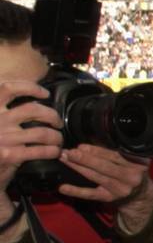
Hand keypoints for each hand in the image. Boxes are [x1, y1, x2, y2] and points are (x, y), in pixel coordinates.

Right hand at [0, 80, 63, 197]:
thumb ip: (4, 111)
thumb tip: (32, 99)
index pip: (7, 88)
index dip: (29, 87)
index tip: (45, 93)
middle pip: (32, 109)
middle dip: (52, 115)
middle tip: (57, 122)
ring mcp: (3, 138)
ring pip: (42, 132)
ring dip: (56, 136)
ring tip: (58, 140)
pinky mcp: (10, 155)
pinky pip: (41, 150)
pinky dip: (52, 151)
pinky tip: (54, 152)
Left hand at [58, 145, 152, 228]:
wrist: (139, 194)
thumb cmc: (132, 172)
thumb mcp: (132, 160)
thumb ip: (117, 152)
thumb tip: (91, 142)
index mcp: (137, 164)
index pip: (115, 156)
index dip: (97, 151)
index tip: (81, 146)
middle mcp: (131, 177)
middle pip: (105, 167)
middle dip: (85, 158)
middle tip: (69, 152)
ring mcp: (120, 189)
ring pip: (96, 177)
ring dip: (78, 168)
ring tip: (65, 160)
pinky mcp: (109, 198)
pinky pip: (91, 194)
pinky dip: (76, 191)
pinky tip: (63, 188)